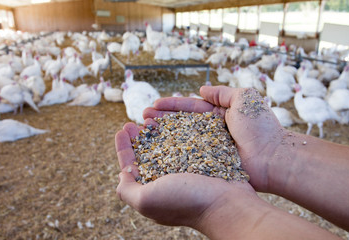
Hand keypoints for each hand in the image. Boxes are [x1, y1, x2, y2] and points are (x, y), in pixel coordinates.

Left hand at [115, 122, 256, 227]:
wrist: (227, 203)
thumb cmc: (185, 202)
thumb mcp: (146, 200)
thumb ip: (127, 190)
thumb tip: (123, 175)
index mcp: (152, 190)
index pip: (132, 166)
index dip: (124, 148)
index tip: (121, 130)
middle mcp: (168, 179)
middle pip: (148, 153)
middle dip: (139, 136)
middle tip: (135, 121)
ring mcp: (186, 169)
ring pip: (167, 144)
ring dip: (157, 130)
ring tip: (151, 116)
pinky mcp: (202, 159)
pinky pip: (187, 140)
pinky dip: (178, 129)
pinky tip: (173, 119)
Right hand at [143, 86, 285, 191]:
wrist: (273, 158)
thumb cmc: (260, 127)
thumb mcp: (245, 98)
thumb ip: (223, 92)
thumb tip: (202, 89)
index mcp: (219, 114)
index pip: (190, 107)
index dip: (172, 106)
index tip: (154, 105)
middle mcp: (211, 131)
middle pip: (181, 123)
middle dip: (162, 119)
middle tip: (143, 117)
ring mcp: (209, 148)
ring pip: (180, 139)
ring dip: (162, 134)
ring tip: (144, 130)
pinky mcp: (208, 165)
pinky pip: (187, 157)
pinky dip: (171, 153)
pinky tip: (156, 150)